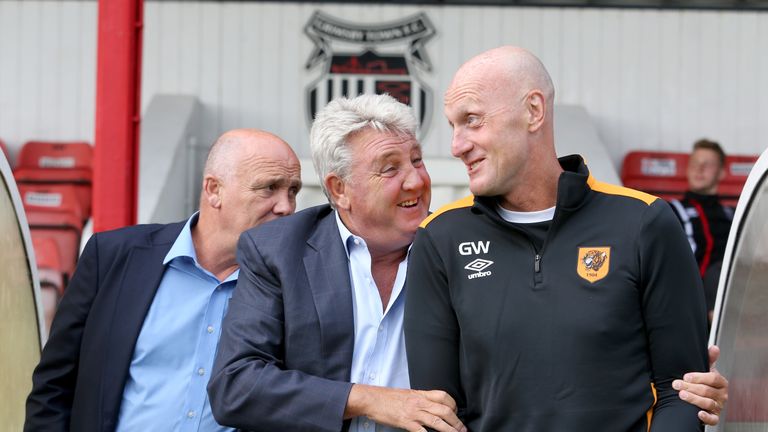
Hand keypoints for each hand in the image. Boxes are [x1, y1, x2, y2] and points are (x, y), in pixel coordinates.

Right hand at [345, 384, 466, 431]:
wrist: (372, 399)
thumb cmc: (387, 397)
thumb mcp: (407, 394)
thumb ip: (419, 399)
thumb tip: (430, 406)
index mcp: (420, 394)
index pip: (443, 396)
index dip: (453, 405)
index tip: (456, 413)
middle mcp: (419, 402)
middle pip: (445, 410)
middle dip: (456, 421)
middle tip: (462, 429)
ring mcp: (414, 413)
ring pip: (437, 421)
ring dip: (450, 430)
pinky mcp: (406, 422)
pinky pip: (422, 431)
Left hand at [673, 345, 728, 424]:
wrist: (703, 398)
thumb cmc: (705, 383)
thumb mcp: (707, 370)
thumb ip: (709, 359)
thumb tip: (714, 348)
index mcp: (721, 383)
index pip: (713, 379)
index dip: (700, 377)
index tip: (686, 376)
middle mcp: (722, 395)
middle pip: (707, 391)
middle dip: (691, 387)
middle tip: (677, 384)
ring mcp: (718, 406)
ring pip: (708, 403)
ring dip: (694, 399)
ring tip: (682, 395)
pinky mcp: (714, 417)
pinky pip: (712, 419)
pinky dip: (706, 417)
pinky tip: (698, 413)